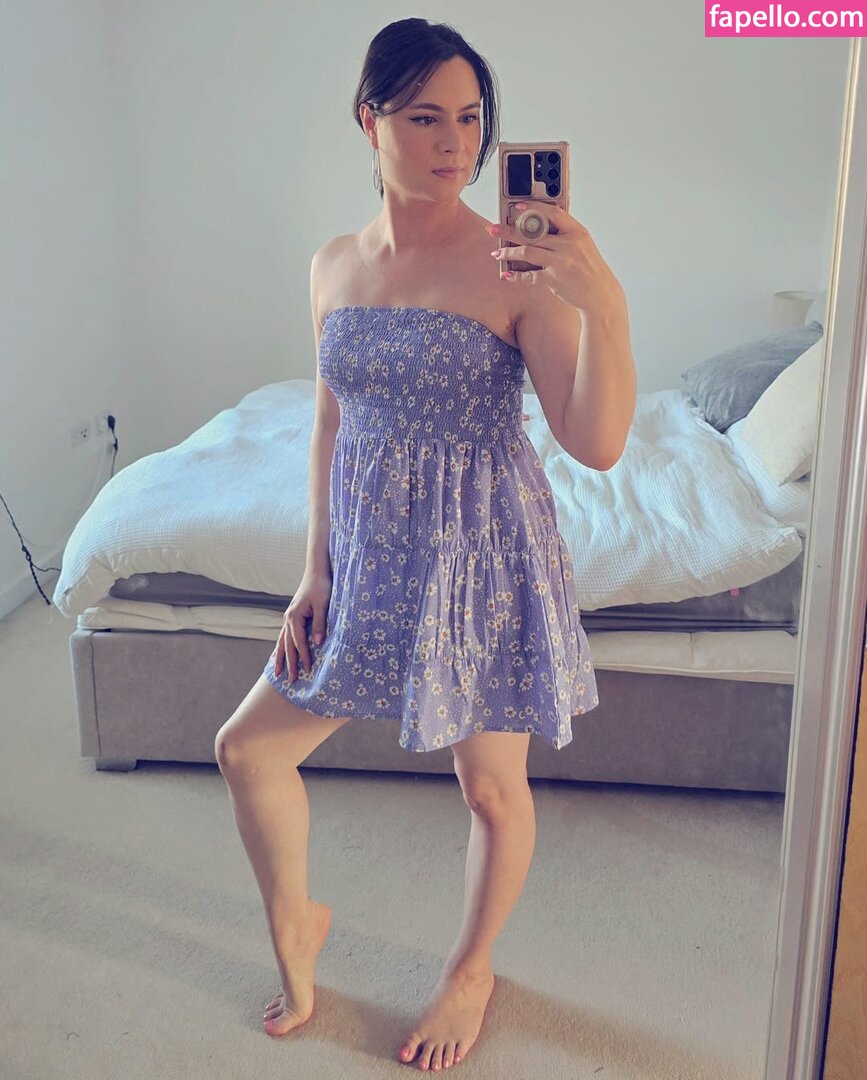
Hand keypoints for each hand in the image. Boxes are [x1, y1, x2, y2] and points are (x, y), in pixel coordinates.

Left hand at [486, 201, 623, 313]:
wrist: (600, 294)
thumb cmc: (589, 269)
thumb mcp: (582, 245)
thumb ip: (565, 235)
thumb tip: (540, 227)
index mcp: (577, 231)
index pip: (552, 213)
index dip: (533, 207)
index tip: (517, 206)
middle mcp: (568, 244)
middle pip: (532, 233)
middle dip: (508, 230)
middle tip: (493, 228)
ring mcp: (561, 262)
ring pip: (527, 252)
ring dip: (508, 252)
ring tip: (497, 253)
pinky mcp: (554, 279)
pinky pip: (529, 276)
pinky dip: (516, 276)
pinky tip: (506, 274)